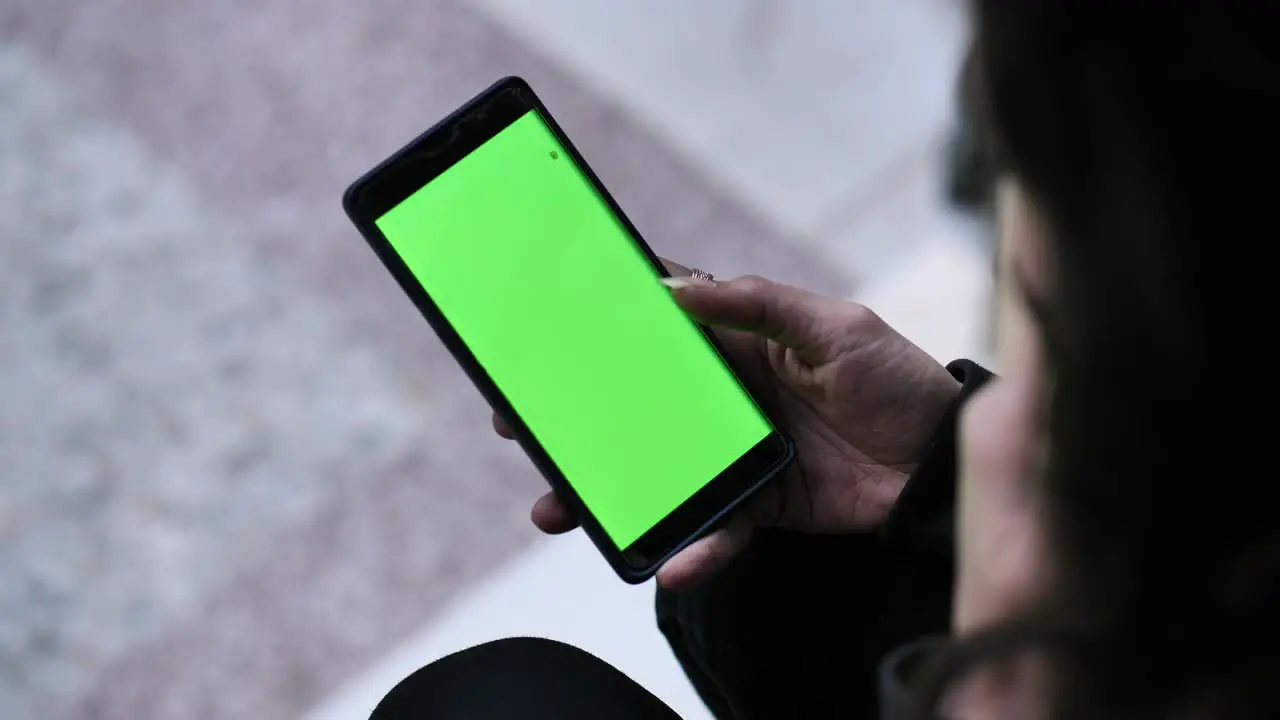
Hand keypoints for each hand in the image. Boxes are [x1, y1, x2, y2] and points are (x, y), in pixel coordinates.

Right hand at [493, 260, 960, 587]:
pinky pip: (717, 528)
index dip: (604, 330)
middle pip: (639, 406)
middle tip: (523, 428)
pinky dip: (694, 549)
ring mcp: (740, 454)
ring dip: (608, 489)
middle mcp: (730, 399)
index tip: (547, 333)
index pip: (660, 330)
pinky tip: (670, 564)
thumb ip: (756, 303)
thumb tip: (674, 289)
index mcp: (742, 344)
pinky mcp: (763, 505)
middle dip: (580, 418)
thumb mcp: (832, 325)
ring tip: (557, 507)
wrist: (947, 462)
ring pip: (659, 471)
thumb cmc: (897, 380)